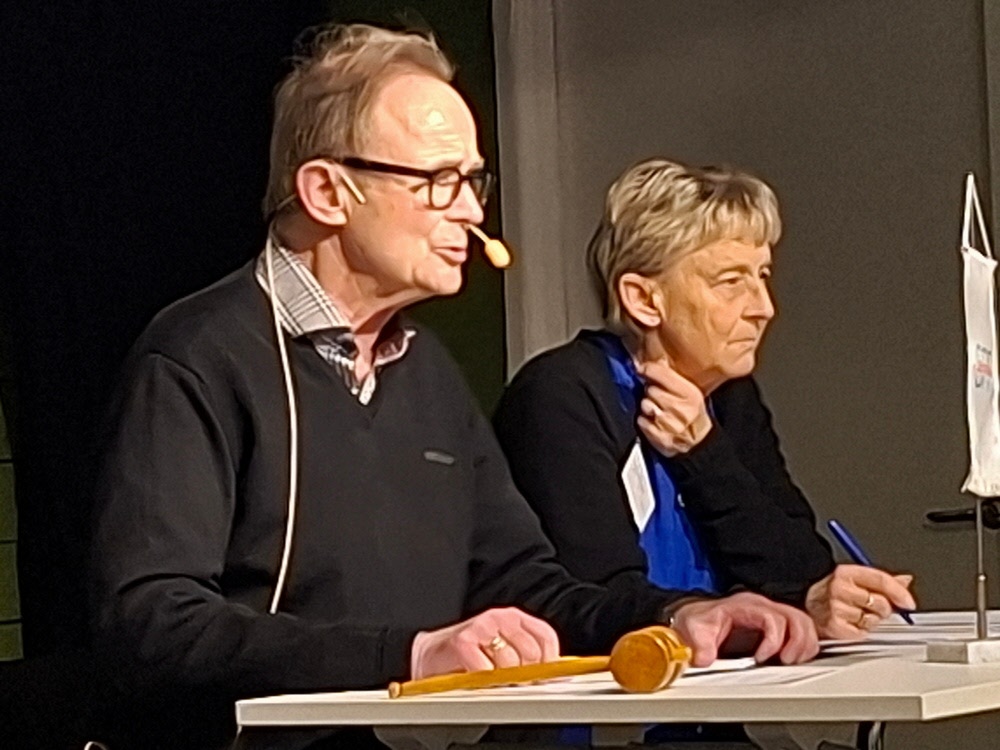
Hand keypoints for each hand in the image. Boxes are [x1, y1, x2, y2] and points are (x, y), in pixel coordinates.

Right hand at [409, 607, 560, 679]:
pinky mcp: (463, 641)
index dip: (549, 662)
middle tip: (512, 682)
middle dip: (525, 675)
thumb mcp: (504, 651)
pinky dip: (483, 681)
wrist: (433, 654)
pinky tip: (475, 678)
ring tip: (491, 679)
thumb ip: (528, 659)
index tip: (543, 678)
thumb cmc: (471, 656)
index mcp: (515, 618)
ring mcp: (481, 627)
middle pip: (532, 653)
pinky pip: (486, 670)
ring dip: (503, 679)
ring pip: (510, 664)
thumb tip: (554, 677)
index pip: (546, 637)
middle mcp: (500, 618)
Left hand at [636, 358, 710, 455]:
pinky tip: (654, 422)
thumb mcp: (690, 392)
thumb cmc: (691, 413)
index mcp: (690, 394)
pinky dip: (644, 421)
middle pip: (651, 390)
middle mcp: (681, 409)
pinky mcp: (660, 438)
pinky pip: (641, 421)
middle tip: (659, 397)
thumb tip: (648, 363)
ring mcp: (670, 425)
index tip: (642, 368)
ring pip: (645, 404)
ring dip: (647, 406)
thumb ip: (671, 378)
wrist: (698, 442)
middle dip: (651, 391)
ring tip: (657, 410)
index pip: (663, 374)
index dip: (649, 369)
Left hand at [671, 591, 818, 666]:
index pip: (773, 617)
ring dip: (804, 645)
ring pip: (803, 623)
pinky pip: (801, 630)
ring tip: (791, 662)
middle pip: (797, 617)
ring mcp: (771, 614)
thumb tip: (705, 659)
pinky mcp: (776, 626)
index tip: (761, 659)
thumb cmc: (699, 620)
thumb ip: (700, 644)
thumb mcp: (695, 628)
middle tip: (786, 661)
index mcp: (746, 605)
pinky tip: (794, 659)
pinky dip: (804, 645)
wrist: (696, 617)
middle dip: (797, 642)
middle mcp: (763, 607)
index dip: (773, 640)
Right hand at [805, 564, 914, 639]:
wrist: (802, 605)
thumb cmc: (829, 592)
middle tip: (871, 608)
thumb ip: (880, 580)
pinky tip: (850, 624)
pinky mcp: (834, 626)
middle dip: (882, 609)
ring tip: (856, 615)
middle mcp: (839, 588)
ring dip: (870, 621)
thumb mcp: (853, 579)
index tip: (908, 603)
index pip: (880, 579)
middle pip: (880, 602)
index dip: (899, 592)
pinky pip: (862, 633)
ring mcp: (836, 608)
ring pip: (873, 620)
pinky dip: (860, 631)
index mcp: (845, 572)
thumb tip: (905, 581)